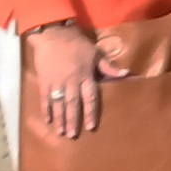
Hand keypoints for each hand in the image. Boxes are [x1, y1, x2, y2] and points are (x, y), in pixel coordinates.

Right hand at [25, 20, 104, 141]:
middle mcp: (71, 82)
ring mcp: (56, 82)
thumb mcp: (96, 54)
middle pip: (73, 104)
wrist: (54, 35)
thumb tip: (126, 73)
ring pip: (59, 104)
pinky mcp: (44, 81)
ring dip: (60, 119)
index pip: (90, 98)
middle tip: (73, 135)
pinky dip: (46, 109)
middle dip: (73, 121)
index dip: (91, 113)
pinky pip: (45, 98)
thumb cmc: (78, 45)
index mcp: (85, 76)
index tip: (91, 127)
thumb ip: (109, 67)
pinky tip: (48, 120)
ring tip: (61, 132)